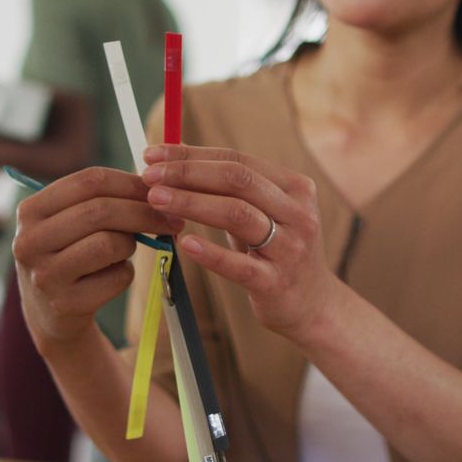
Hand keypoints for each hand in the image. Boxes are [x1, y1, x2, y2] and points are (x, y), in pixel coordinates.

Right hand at [13, 167, 181, 348]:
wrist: (51, 315)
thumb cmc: (71, 256)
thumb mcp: (70, 223)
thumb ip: (102, 200)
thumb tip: (158, 186)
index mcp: (30, 210)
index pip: (89, 181)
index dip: (131, 183)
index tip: (161, 190)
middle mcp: (29, 241)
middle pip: (100, 211)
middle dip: (144, 212)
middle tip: (173, 220)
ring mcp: (45, 275)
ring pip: (110, 244)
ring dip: (131, 245)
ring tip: (125, 250)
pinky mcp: (66, 304)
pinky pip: (118, 277)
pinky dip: (126, 274)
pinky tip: (112, 278)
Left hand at [140, 144, 336, 342]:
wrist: (311, 306)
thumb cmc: (276, 252)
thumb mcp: (262, 214)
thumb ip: (228, 190)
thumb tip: (173, 161)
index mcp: (295, 187)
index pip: (237, 160)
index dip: (193, 155)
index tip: (154, 156)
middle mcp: (297, 213)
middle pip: (237, 180)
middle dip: (188, 174)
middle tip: (149, 177)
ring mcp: (290, 248)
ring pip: (237, 214)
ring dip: (192, 203)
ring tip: (156, 200)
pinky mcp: (276, 283)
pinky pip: (240, 266)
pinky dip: (211, 253)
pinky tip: (186, 243)